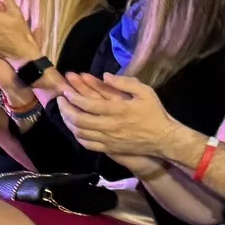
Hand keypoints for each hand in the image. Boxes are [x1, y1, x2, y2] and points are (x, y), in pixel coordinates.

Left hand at [56, 73, 198, 163]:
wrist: (164, 139)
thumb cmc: (154, 113)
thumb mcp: (145, 92)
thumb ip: (124, 82)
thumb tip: (105, 76)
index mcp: (118, 110)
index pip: (88, 104)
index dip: (73, 97)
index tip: (66, 90)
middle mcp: (110, 126)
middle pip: (79, 119)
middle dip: (65, 109)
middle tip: (60, 100)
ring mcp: (109, 139)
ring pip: (80, 133)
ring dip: (68, 122)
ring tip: (63, 112)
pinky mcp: (109, 149)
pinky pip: (87, 144)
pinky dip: (77, 136)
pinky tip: (73, 128)